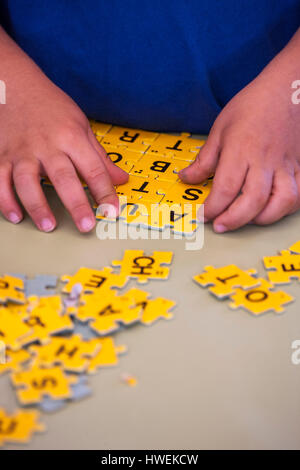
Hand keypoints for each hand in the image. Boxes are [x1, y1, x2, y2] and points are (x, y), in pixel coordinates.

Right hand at [0, 27, 127, 231]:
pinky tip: (16, 216)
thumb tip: (122, 180)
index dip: (105, 192)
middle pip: (63, 178)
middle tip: (86, 226)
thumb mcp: (81, 126)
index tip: (112, 212)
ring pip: (27, 182)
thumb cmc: (51, 107)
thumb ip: (100, 157)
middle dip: (76, 204)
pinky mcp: (1, 156)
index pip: (93, 169)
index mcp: (71, 137)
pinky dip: (6, 200)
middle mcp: (47, 145)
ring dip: (38, 206)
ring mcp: (22, 152)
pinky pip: (0, 180)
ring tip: (49, 226)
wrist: (15, 85)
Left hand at [179, 56, 299, 231]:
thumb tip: (186, 178)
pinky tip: (272, 209)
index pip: (225, 188)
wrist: (287, 89)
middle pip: (252, 200)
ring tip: (247, 220)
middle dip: (233, 220)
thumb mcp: (220, 129)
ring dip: (263, 218)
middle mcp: (264, 160)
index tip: (202, 215)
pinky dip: (286, 208)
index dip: (212, 208)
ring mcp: (286, 165)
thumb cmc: (252, 106)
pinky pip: (299, 194)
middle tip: (219, 226)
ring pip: (282, 201)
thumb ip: (204, 159)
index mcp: (240, 150)